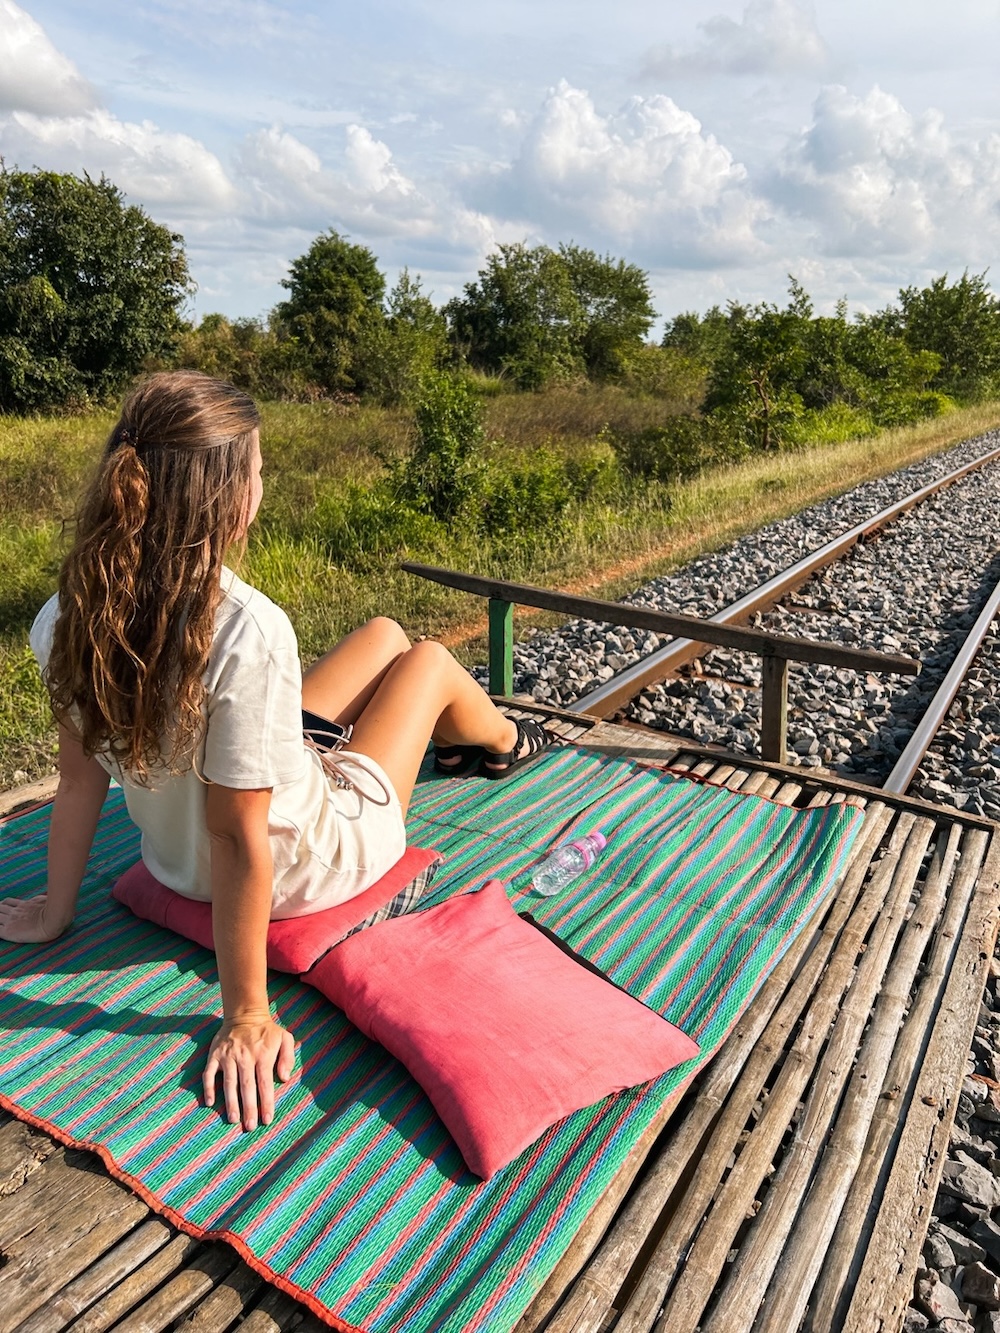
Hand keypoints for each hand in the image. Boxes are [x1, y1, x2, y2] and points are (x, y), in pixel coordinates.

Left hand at [0, 894, 69, 942]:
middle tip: (0, 912)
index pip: (7, 902)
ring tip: (0, 922)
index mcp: (23, 905)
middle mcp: (15, 912)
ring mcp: (11, 922)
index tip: (3, 906)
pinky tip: (0, 932)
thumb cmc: (54, 911)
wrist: (53, 920)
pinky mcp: (8, 932)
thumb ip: (39, 901)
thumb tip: (43, 899)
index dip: (3, 904)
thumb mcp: (46, 901)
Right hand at [202, 1013, 295, 1130]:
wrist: (245, 1014)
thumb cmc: (267, 1031)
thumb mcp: (285, 1038)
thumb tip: (284, 1078)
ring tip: (233, 1119)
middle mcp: (245, 1056)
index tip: (267, 1120)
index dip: (266, 1102)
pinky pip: (209, 1073)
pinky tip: (210, 1102)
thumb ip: (288, 1057)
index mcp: (263, 1054)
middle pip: (247, 1086)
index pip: (265, 1083)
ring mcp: (228, 1056)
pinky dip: (208, 1088)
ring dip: (230, 1102)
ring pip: (229, 1082)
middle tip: (250, 1126)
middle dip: (249, 1108)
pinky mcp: (215, 1055)